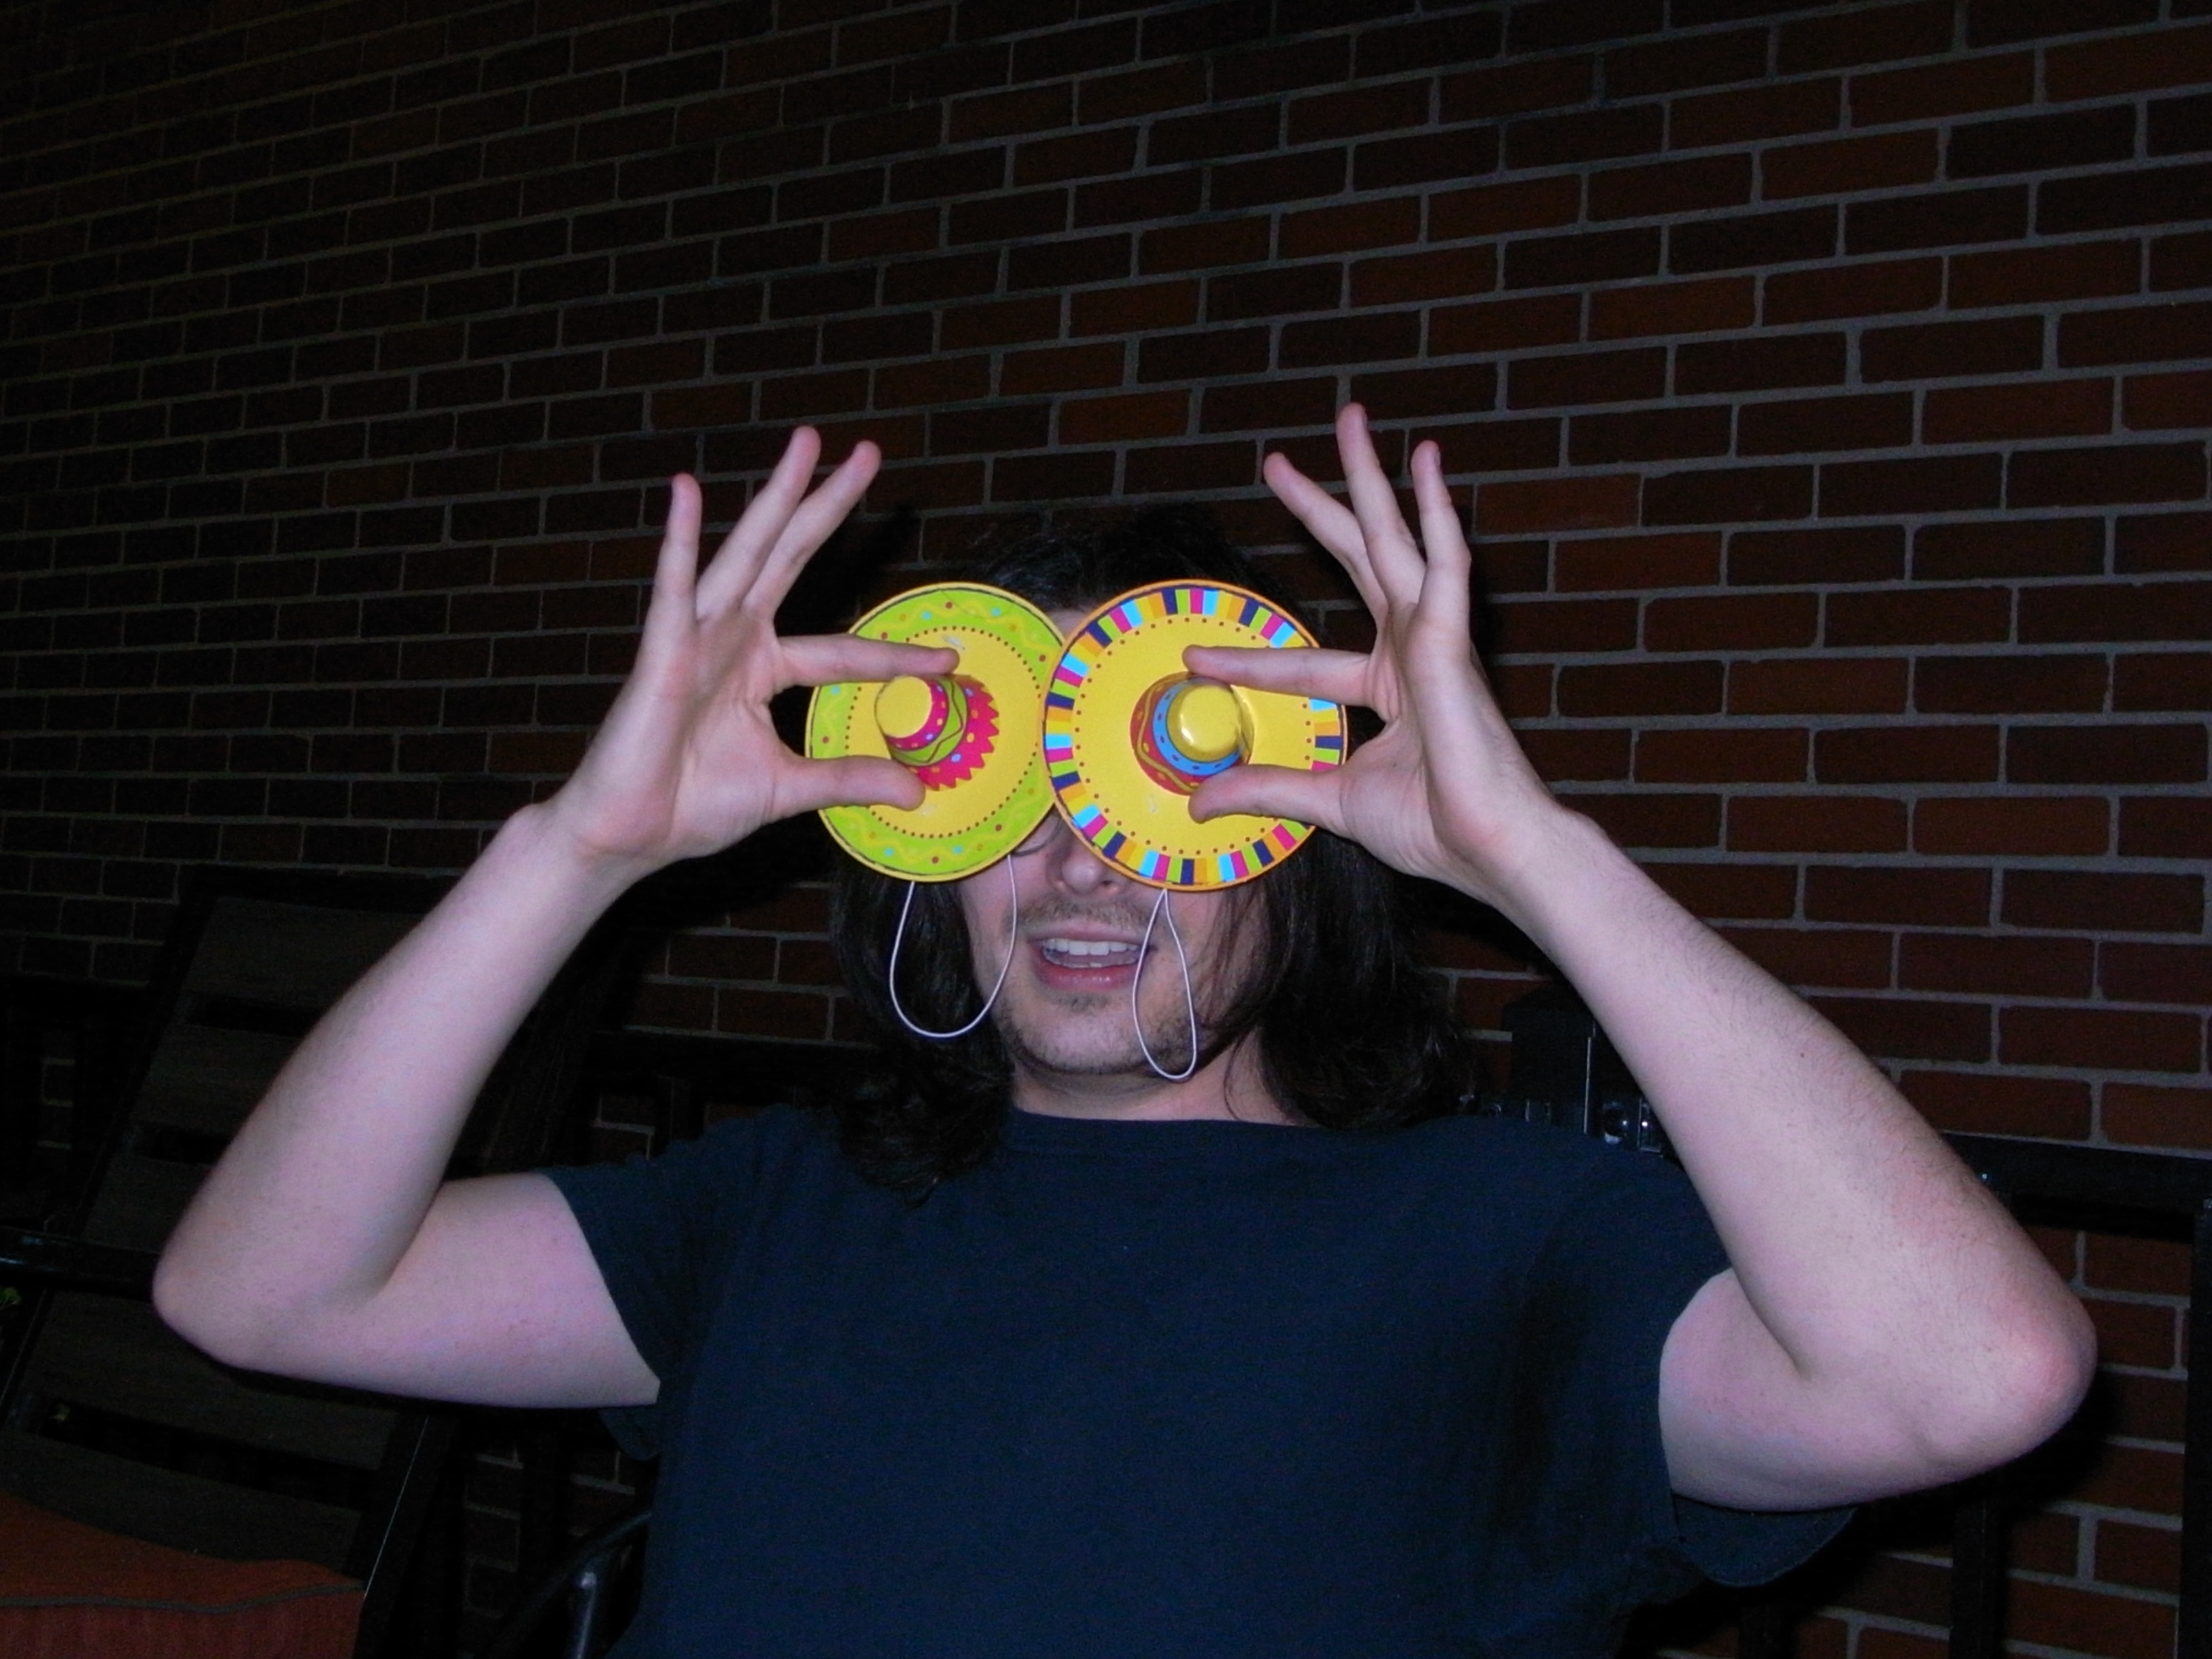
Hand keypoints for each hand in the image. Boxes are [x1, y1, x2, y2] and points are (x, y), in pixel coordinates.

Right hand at [540, 428, 954, 876]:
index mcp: (765, 668)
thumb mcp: (791, 788)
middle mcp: (734, 639)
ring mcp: (696, 638)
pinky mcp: (661, 652)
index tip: (949, 658)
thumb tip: (914, 789)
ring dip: (775, 496)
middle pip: (793, 558)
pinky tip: (685, 491)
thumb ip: (848, 779)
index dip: (897, 655)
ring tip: (806, 444)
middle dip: (829, 504)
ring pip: (746, 553)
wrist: (629, 835)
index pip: (844, 649)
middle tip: (867, 452)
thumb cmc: (692, 806)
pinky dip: (679, 541)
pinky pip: (674, 590)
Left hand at [1184, 405, 1565, 913]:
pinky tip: (1428, 461)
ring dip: (1372, 477)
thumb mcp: (1327, 800)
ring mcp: (1435, 638)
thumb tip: (1202, 801)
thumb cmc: (1432, 826)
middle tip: (1277, 461)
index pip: (1303, 661)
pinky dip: (1438, 511)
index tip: (1193, 653)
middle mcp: (1410, 650)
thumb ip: (1268, 788)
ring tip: (1351, 419)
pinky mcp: (1454, 640)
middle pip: (1356, 560)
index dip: (1246, 656)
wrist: (1489, 848)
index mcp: (1386, 687)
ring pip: (1395, 539)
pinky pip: (1446, 564)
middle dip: (1321, 505)